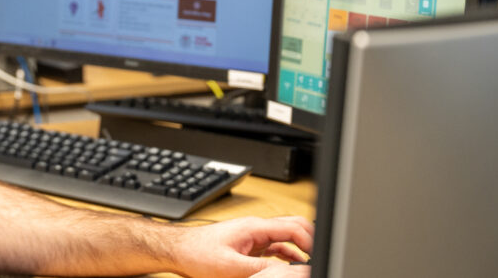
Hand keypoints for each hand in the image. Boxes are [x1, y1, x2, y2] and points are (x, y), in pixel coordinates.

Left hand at [176, 215, 312, 277]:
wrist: (179, 251)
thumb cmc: (198, 253)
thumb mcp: (233, 266)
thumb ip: (263, 269)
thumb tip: (291, 270)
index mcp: (254, 227)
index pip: (294, 226)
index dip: (311, 241)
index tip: (318, 256)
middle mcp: (256, 228)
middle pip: (293, 228)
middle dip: (309, 242)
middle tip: (318, 259)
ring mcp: (254, 236)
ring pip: (286, 239)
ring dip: (299, 251)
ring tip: (309, 267)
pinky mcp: (249, 246)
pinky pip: (275, 249)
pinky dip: (287, 257)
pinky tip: (290, 269)